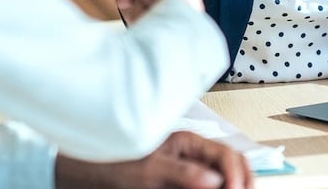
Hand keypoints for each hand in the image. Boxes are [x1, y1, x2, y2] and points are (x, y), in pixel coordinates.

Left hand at [54, 130, 252, 188]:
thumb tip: (215, 181)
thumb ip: (183, 174)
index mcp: (188, 143)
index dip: (237, 175)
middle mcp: (192, 157)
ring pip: (221, 180)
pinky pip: (204, 187)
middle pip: (231, 168)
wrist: (85, 175)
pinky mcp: (178, 186)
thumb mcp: (149, 170)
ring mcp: (187, 173)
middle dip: (242, 182)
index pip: (227, 156)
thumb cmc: (112, 164)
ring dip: (232, 186)